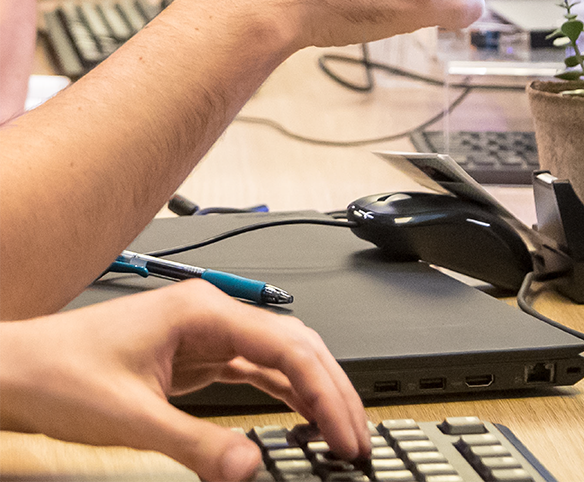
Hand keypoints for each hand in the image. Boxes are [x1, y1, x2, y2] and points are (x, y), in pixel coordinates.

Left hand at [0, 280, 368, 481]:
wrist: (15, 370)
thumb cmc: (58, 374)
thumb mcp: (129, 418)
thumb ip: (196, 444)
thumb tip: (250, 466)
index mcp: (203, 312)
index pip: (288, 348)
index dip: (325, 392)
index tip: (345, 432)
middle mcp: (213, 316)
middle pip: (297, 347)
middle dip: (332, 391)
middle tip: (356, 438)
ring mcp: (208, 335)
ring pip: (283, 358)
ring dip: (314, 394)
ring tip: (340, 433)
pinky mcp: (199, 357)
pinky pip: (259, 373)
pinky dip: (286, 396)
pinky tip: (303, 419)